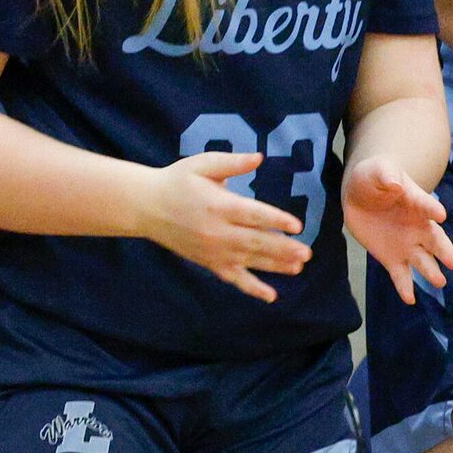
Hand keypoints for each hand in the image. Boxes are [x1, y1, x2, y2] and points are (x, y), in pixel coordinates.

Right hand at [133, 151, 309, 301]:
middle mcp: (217, 231)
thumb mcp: (202, 165)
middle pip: (255, 241)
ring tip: (298, 268)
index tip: (297, 226)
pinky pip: (233, 278)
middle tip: (306, 253)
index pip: (252, 215)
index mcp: (219, 205)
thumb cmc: (178, 181)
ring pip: (249, 261)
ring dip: (275, 266)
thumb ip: (232, 163)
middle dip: (282, 249)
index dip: (276, 220)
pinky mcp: (208, 262)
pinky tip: (272, 296)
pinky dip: (252, 288)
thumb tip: (260, 157)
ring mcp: (213, 250)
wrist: (146, 207)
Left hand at [342, 156, 452, 305]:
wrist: (362, 194)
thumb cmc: (375, 177)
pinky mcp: (391, 258)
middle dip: (443, 250)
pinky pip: (400, 274)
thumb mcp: (378, 171)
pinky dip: (405, 287)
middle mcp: (418, 226)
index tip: (441, 215)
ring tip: (439, 281)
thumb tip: (395, 185)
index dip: (432, 209)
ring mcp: (406, 244)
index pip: (426, 206)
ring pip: (423, 260)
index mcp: (416, 202)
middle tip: (452, 261)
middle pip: (434, 240)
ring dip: (431, 271)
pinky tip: (410, 300)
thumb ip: (387, 176)